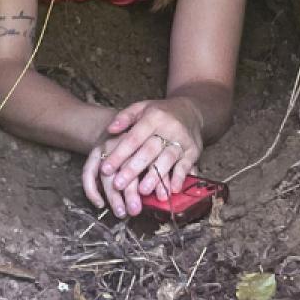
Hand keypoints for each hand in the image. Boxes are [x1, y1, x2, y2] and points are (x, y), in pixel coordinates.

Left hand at [82, 98, 202, 215]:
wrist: (192, 111)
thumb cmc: (160, 113)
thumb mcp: (141, 107)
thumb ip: (124, 117)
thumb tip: (110, 129)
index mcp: (154, 117)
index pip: (133, 138)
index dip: (119, 154)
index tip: (105, 169)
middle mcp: (170, 128)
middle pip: (149, 151)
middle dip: (133, 169)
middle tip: (118, 185)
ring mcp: (183, 140)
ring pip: (168, 159)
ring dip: (155, 176)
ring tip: (142, 191)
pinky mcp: (194, 151)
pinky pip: (186, 165)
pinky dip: (180, 178)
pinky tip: (172, 190)